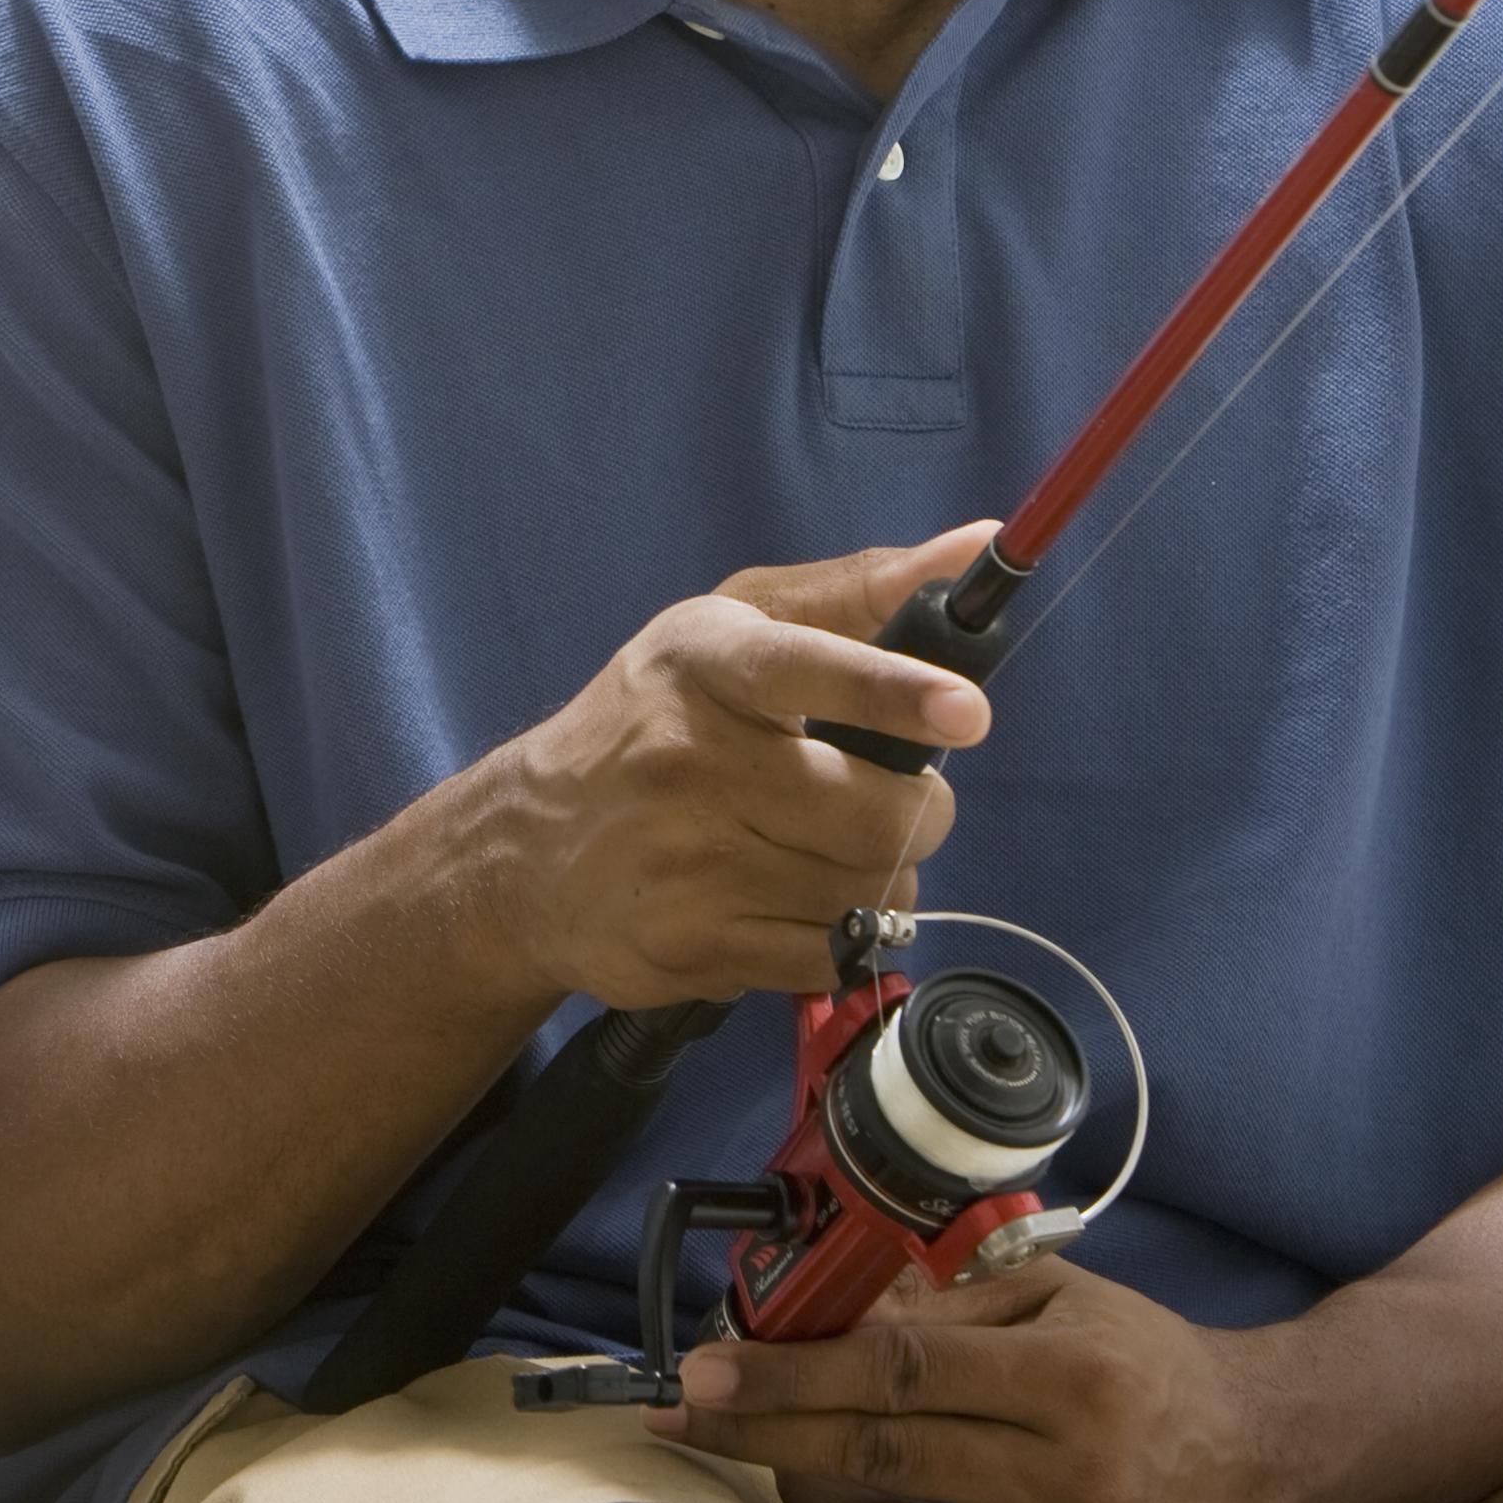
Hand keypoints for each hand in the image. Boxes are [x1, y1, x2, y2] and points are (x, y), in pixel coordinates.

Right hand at [434, 529, 994, 1013]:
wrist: (525, 849)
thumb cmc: (653, 722)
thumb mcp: (732, 632)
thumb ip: (858, 593)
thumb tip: (976, 548)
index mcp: (707, 662)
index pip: (807, 667)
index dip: (893, 690)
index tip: (966, 709)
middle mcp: (693, 759)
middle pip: (877, 812)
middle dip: (918, 812)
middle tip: (892, 799)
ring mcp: (690, 861)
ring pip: (867, 891)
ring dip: (879, 878)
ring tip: (831, 850)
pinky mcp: (693, 945)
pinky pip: (829, 953)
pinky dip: (838, 935)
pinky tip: (796, 902)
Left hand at [654, 1255, 1291, 1502]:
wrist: (1254, 1465)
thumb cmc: (1141, 1367)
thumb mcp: (1056, 1297)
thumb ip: (939, 1297)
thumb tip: (811, 1305)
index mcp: (1073, 1383)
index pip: (896, 1375)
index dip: (788, 1371)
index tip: (707, 1366)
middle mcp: (1072, 1487)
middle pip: (875, 1460)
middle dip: (762, 1431)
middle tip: (688, 1412)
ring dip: (806, 1502)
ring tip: (792, 1462)